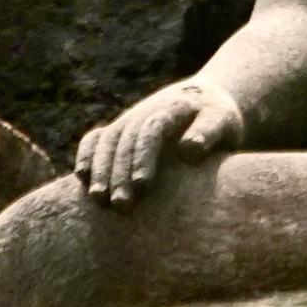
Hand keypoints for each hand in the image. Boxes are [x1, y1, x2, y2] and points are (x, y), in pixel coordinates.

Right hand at [75, 81, 243, 209]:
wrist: (204, 101)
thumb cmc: (219, 119)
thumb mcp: (224, 121)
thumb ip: (210, 132)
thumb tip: (189, 149)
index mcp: (175, 107)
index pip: (153, 128)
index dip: (144, 155)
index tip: (142, 184)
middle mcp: (147, 111)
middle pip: (126, 138)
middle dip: (120, 172)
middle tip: (120, 205)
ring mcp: (130, 120)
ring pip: (107, 140)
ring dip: (100, 169)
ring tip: (98, 199)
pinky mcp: (119, 131)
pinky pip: (96, 139)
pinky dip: (86, 155)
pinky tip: (81, 179)